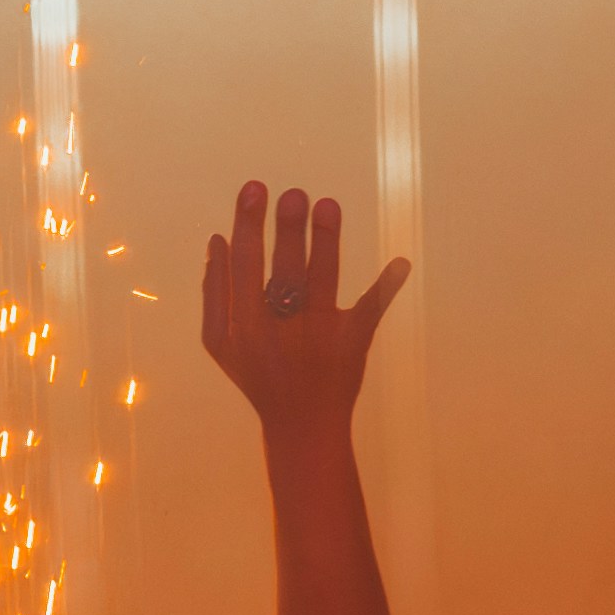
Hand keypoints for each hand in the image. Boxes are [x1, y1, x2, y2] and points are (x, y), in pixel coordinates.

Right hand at [194, 179, 407, 430]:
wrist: (300, 424)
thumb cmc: (257, 374)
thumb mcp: (220, 342)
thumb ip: (213, 293)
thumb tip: (216, 240)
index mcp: (244, 326)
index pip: (246, 265)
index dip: (249, 225)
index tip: (256, 189)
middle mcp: (280, 329)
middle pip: (284, 270)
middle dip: (287, 231)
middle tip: (293, 195)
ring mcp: (318, 335)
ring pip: (322, 280)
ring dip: (325, 241)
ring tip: (326, 205)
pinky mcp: (351, 342)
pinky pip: (370, 311)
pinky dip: (386, 287)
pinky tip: (401, 263)